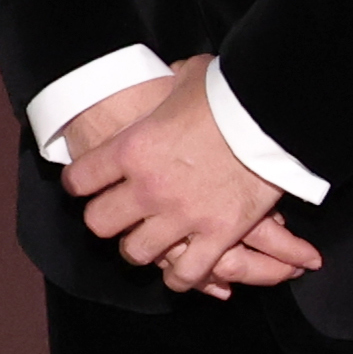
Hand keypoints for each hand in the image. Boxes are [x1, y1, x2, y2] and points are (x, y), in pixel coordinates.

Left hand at [64, 52, 323, 296]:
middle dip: (104, 221)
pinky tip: (179, 272)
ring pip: (137, 253)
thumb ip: (168, 85)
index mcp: (132, 149)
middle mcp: (148, 188)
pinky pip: (186, 272)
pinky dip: (181, 277)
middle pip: (100, 223)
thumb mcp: (188, 76)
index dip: (80, 183)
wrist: (273, 115)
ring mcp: (181, 215)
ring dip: (139, 249)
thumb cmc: (228, 93)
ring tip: (145, 243)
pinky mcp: (217, 234)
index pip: (80, 179)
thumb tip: (170, 77)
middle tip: (115, 216)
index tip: (85, 185)